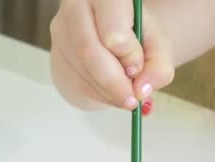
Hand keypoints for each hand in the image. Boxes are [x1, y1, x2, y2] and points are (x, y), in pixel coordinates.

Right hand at [49, 0, 174, 110]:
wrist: (108, 37)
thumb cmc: (134, 35)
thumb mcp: (156, 46)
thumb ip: (158, 66)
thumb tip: (141, 89)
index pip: (112, 26)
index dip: (127, 53)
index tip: (137, 68)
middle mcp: (77, 5)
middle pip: (89, 49)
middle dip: (114, 82)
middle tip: (132, 99)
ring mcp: (61, 28)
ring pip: (81, 68)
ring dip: (108, 90)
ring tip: (126, 94)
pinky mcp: (56, 51)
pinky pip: (75, 80)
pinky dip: (99, 94)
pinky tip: (111, 92)